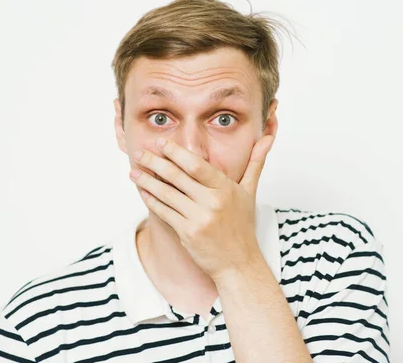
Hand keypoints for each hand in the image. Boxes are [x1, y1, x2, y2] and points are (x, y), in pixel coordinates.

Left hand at [128, 135, 274, 280]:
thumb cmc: (242, 226)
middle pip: (178, 176)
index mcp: (226, 188)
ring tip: (134, 171)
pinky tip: (143, 191)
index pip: (196, 165)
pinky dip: (151, 200)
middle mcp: (213, 202)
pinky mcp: (188, 233)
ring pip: (167, 194)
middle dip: (155, 162)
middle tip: (140, 153)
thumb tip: (268, 138)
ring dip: (147, 181)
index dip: (176, 152)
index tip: (160, 143)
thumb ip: (256, 162)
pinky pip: (165, 212)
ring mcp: (199, 219)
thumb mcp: (250, 192)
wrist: (239, 263)